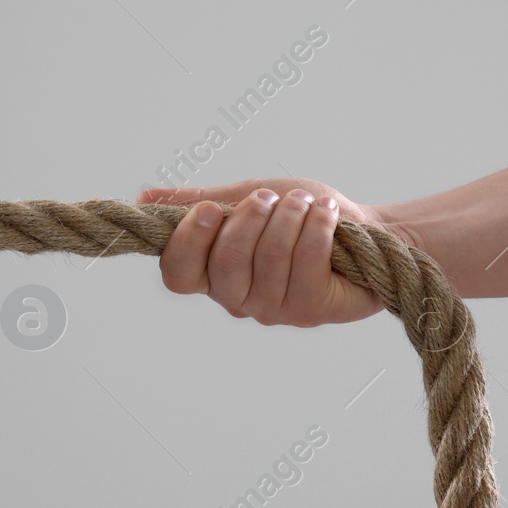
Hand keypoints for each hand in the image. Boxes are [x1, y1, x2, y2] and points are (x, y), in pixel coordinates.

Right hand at [137, 179, 396, 326]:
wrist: (363, 227)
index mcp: (210, 273)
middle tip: (270, 196)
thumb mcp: (242, 197)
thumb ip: (197, 201)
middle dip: (250, 220)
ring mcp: (273, 309)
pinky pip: (305, 263)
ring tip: (305, 202)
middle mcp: (236, 299)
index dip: (188, 242)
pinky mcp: (311, 310)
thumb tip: (145, 200)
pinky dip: (316, 228)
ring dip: (289, 218)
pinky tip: (326, 214)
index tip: (210, 209)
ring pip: (268, 258)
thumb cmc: (297, 213)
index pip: (177, 273)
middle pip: (224, 263)